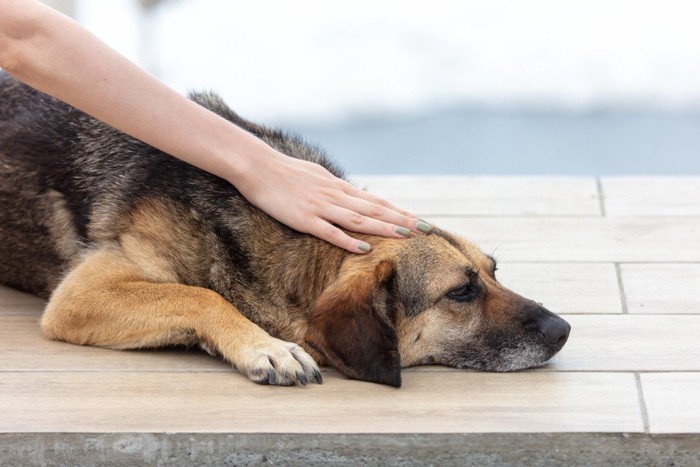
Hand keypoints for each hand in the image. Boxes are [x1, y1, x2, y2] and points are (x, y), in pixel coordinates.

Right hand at [233, 150, 428, 253]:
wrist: (257, 166)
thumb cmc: (284, 172)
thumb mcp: (317, 176)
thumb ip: (335, 188)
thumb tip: (351, 196)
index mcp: (339, 187)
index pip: (376, 202)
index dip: (399, 212)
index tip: (419, 220)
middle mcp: (335, 196)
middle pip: (375, 210)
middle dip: (402, 221)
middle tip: (427, 230)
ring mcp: (321, 208)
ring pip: (359, 220)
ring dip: (384, 228)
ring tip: (406, 236)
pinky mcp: (304, 219)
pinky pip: (330, 232)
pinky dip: (349, 240)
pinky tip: (365, 248)